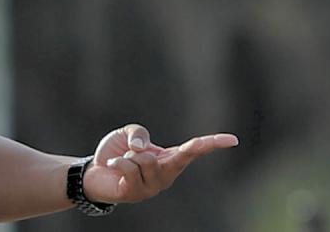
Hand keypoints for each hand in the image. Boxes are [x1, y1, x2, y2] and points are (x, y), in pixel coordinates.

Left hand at [81, 124, 237, 203]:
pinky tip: (113, 165)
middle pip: (182, 157)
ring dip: (130, 154)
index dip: (214, 143)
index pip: (195, 150)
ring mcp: (153, 187)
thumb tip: (141, 148)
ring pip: (146, 159)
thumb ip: (139, 134)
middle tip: (192, 143)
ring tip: (124, 160)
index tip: (233, 140)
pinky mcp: (136, 194)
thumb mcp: (129, 134)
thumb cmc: (117, 153)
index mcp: (170, 159)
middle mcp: (166, 175)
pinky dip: (118, 161)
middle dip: (189, 149)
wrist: (95, 173)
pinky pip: (129, 168)